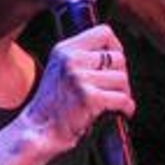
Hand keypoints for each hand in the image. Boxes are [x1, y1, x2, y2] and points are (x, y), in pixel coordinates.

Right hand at [20, 24, 134, 154]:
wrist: (37, 131)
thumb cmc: (51, 105)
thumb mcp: (60, 69)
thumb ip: (82, 57)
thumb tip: (116, 53)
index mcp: (65, 49)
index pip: (104, 32)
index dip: (116, 47)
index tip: (115, 64)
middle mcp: (71, 60)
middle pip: (118, 58)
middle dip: (121, 75)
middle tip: (116, 89)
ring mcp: (80, 79)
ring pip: (122, 79)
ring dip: (124, 93)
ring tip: (116, 102)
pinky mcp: (89, 99)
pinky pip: (122, 98)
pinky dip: (127, 107)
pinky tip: (123, 112)